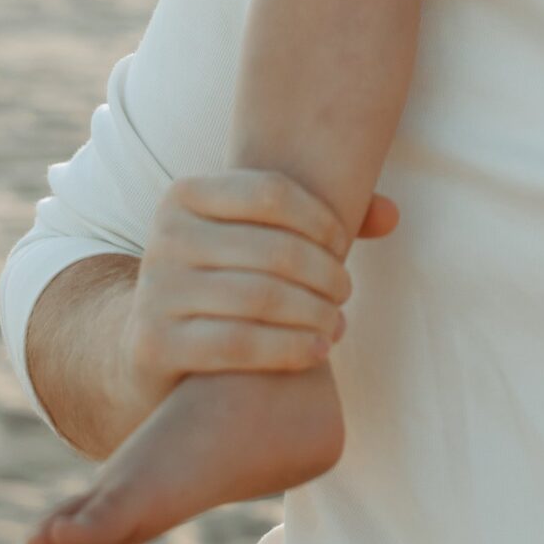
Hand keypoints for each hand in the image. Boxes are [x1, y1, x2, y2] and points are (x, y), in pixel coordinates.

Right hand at [121, 170, 399, 419]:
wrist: (152, 346)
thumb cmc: (223, 279)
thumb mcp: (253, 239)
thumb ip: (320, 221)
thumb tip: (391, 215)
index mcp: (185, 193)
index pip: (271, 192)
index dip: (320, 220)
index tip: (341, 247)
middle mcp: (164, 236)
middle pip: (273, 249)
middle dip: (324, 274)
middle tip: (345, 293)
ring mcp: (155, 290)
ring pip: (261, 298)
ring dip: (315, 313)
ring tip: (337, 324)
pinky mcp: (154, 344)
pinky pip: (239, 344)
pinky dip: (289, 348)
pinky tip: (318, 351)